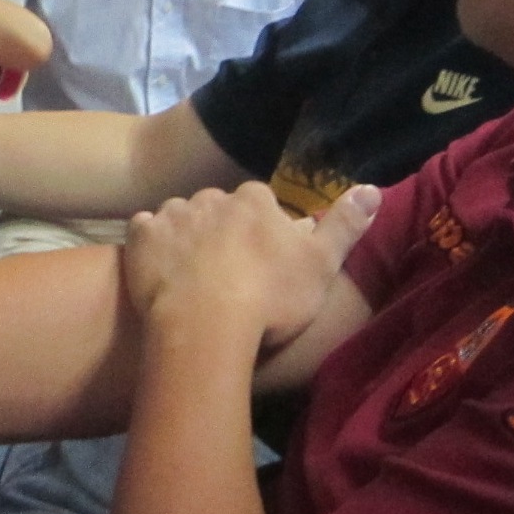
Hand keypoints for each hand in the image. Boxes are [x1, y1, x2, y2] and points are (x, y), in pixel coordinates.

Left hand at [122, 182, 379, 350]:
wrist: (205, 325)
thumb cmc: (271, 298)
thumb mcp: (321, 264)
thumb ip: (345, 224)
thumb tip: (373, 188)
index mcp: (254, 200)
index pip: (260, 203)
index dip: (262, 231)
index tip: (263, 260)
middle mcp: (211, 196)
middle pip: (219, 209)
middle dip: (222, 231)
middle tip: (228, 272)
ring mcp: (172, 214)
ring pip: (181, 218)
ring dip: (186, 238)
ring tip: (193, 276)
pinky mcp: (140, 237)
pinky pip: (144, 232)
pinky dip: (150, 246)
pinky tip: (159, 271)